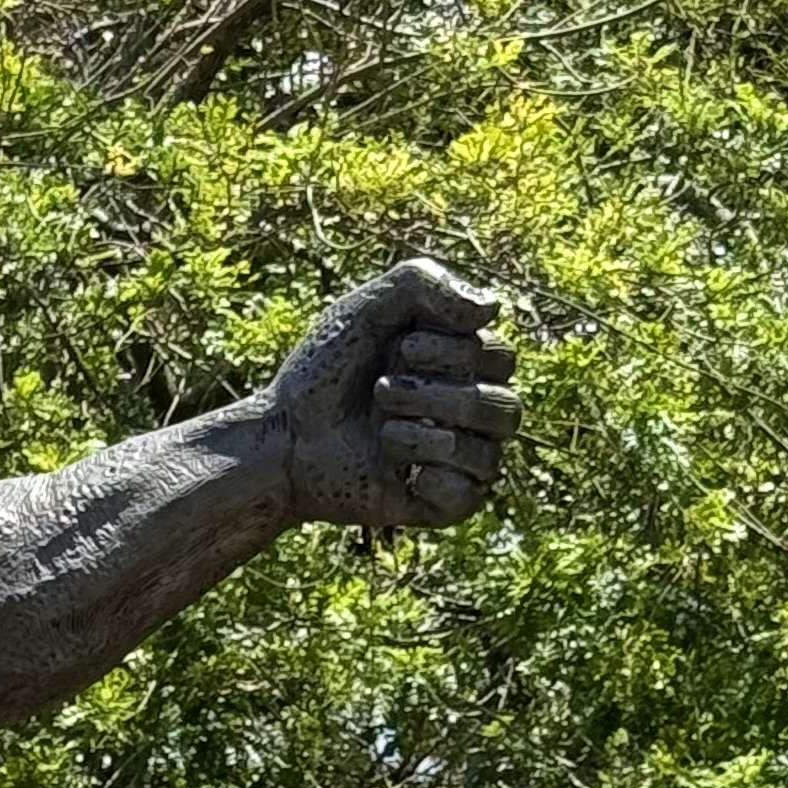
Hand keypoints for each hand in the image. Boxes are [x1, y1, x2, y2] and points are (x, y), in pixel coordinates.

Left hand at [267, 256, 518, 535]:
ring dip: (432, 430)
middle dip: (439, 393)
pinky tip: (398, 471)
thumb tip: (494, 309)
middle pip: (505, 405)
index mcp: (464, 365)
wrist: (282, 437)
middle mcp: (470, 412)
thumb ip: (427, 284)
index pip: (502, 356)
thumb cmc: (324, 371)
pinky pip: (473, 493)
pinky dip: (435, 476)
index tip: (398, 348)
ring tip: (383, 426)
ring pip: (492, 449)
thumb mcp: (368, 308)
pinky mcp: (439, 503)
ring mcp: (457, 460)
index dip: (454, 350)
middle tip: (381, 389)